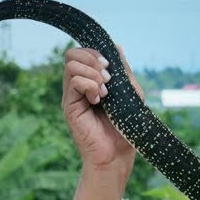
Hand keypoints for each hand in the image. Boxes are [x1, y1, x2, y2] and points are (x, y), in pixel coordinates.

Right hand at [61, 46, 142, 168]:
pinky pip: (73, 81)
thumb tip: (116, 46)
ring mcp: (73, 95)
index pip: (83, 54)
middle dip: (92, 58)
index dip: (95, 52)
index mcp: (92, 80)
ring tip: (105, 91)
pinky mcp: (69, 105)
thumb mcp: (130, 92)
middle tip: (107, 76)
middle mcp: (79, 86)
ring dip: (92, 73)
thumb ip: (122, 71)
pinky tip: (99, 98)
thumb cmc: (126, 125)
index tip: (110, 66)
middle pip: (72, 55)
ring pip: (71, 65)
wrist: (118, 153)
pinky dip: (89, 84)